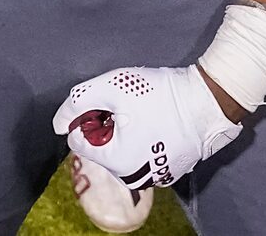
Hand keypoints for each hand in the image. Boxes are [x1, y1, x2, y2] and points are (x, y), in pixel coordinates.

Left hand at [54, 61, 245, 190]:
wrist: (207, 102)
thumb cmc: (158, 95)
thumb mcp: (111, 87)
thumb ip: (78, 103)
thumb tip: (58, 124)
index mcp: (116, 162)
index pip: (79, 141)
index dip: (88, 117)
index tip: (108, 103)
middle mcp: (134, 178)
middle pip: (101, 148)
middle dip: (106, 125)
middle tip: (125, 106)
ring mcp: (154, 177)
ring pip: (121, 153)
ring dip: (123, 132)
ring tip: (142, 114)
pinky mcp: (169, 172)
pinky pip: (142, 156)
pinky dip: (142, 140)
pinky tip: (156, 123)